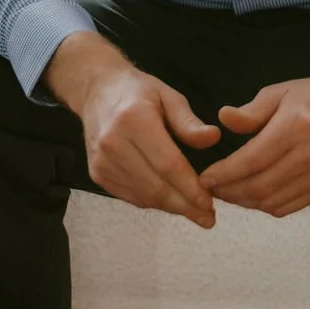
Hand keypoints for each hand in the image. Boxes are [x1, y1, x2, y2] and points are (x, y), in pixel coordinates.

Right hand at [82, 68, 222, 228]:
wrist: (96, 91)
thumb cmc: (138, 91)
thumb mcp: (168, 96)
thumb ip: (188, 121)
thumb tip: (213, 138)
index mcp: (134, 119)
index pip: (167, 164)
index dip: (190, 187)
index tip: (209, 203)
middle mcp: (114, 143)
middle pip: (155, 186)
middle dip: (185, 205)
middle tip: (208, 217)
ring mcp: (102, 162)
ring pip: (144, 196)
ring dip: (171, 207)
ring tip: (194, 212)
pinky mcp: (96, 174)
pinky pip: (131, 197)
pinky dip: (153, 202)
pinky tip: (170, 202)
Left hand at [198, 75, 309, 218]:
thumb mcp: (277, 93)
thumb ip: (250, 112)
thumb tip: (223, 118)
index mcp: (295, 127)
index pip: (253, 160)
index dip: (226, 173)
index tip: (205, 178)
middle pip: (261, 186)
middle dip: (230, 191)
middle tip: (212, 188)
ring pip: (273, 202)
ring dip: (245, 202)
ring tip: (228, 192)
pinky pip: (288, 207)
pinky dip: (266, 206)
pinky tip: (252, 196)